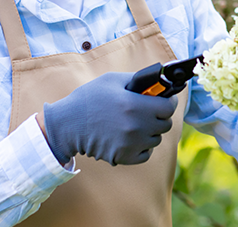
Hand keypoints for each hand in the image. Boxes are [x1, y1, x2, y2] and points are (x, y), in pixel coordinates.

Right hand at [42, 72, 177, 165]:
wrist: (68, 124)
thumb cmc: (90, 98)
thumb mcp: (113, 80)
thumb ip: (139, 80)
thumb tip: (158, 81)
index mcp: (135, 105)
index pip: (169, 108)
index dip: (168, 102)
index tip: (164, 100)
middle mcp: (136, 127)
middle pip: (166, 124)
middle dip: (160, 116)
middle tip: (150, 111)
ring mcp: (130, 144)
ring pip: (156, 139)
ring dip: (151, 131)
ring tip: (137, 124)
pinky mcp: (123, 157)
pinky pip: (146, 154)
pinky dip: (143, 147)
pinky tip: (132, 137)